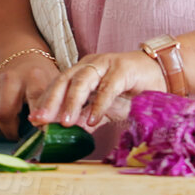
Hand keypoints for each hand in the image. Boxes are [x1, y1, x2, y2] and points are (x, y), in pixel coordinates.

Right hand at [0, 55, 59, 140]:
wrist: (23, 60)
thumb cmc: (41, 79)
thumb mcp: (55, 88)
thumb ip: (57, 108)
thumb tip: (59, 130)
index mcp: (34, 77)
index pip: (34, 100)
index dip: (37, 120)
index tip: (41, 133)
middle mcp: (11, 77)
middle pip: (4, 114)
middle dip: (12, 132)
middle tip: (21, 136)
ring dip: (3, 130)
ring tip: (14, 128)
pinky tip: (4, 121)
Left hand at [29, 51, 167, 128]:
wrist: (161, 74)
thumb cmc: (131, 90)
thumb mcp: (104, 107)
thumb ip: (87, 116)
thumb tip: (68, 130)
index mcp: (81, 72)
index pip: (57, 85)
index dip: (45, 102)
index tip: (33, 119)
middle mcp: (90, 65)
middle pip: (63, 81)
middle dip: (50, 102)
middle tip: (40, 120)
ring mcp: (106, 64)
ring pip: (82, 81)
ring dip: (71, 103)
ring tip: (64, 122)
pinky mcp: (123, 69)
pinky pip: (107, 87)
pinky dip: (98, 104)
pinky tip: (92, 119)